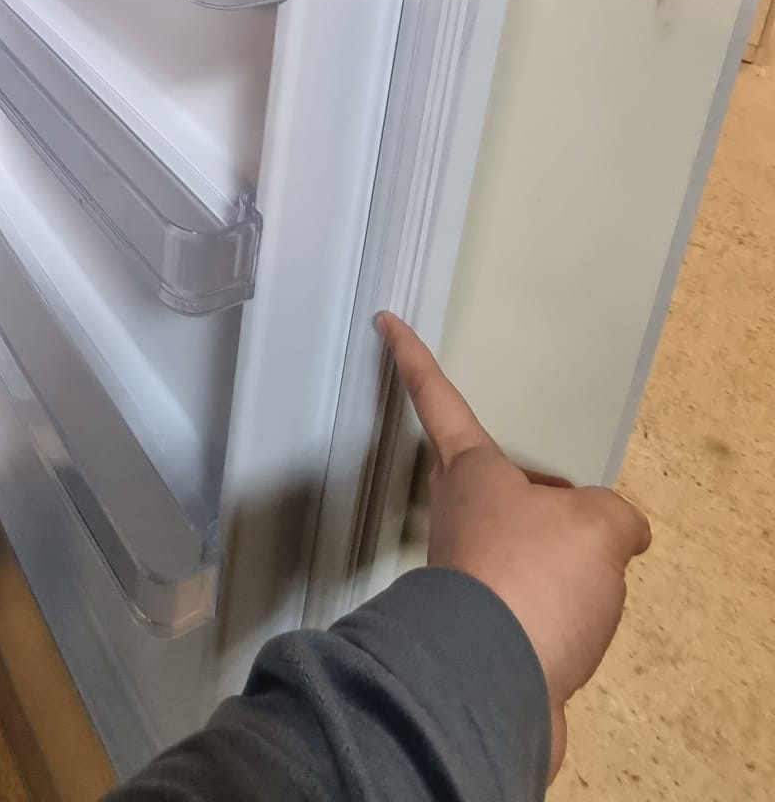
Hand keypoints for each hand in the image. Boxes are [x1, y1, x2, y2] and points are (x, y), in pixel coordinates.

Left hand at [376, 311, 650, 780]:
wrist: (491, 681)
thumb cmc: (534, 576)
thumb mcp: (599, 527)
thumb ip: (613, 517)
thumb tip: (619, 533)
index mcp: (472, 471)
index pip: (439, 398)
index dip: (413, 358)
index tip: (384, 321)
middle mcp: (455, 515)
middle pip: (471, 479)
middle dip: (504, 478)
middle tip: (550, 487)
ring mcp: (457, 577)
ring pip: (498, 544)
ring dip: (536, 551)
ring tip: (585, 569)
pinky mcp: (473, 634)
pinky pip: (517, 603)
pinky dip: (548, 608)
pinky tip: (574, 627)